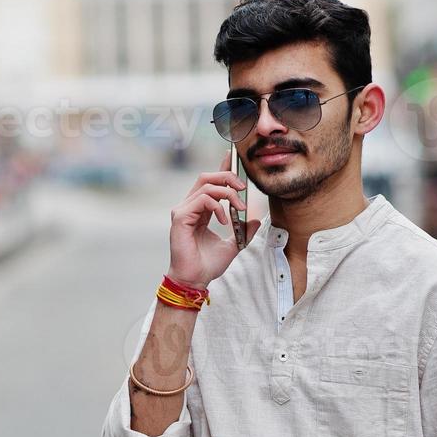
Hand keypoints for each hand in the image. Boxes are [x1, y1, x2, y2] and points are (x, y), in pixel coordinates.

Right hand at [167, 165, 254, 287]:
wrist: (195, 279)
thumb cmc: (208, 264)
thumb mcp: (233, 244)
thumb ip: (243, 231)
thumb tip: (256, 219)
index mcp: (199, 211)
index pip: (210, 183)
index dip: (222, 168)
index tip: (232, 157)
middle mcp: (189, 207)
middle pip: (206, 177)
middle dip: (227, 177)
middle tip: (244, 188)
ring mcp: (182, 211)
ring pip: (206, 185)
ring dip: (227, 193)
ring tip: (239, 207)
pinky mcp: (180, 217)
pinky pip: (202, 199)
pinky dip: (217, 206)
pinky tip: (224, 220)